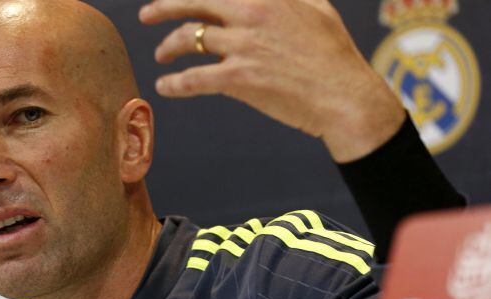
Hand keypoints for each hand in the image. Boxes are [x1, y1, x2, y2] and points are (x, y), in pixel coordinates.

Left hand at [139, 0, 404, 162]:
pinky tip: (164, 87)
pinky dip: (173, 83)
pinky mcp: (239, 77)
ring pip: (188, 39)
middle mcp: (251, 13)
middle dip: (163, 7)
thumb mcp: (316, 7)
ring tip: (162, 56)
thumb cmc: (333, 54)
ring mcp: (243, 44)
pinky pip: (193, 78)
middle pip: (193, 3)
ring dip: (168, 47)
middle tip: (146, 15)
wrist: (345, 96)